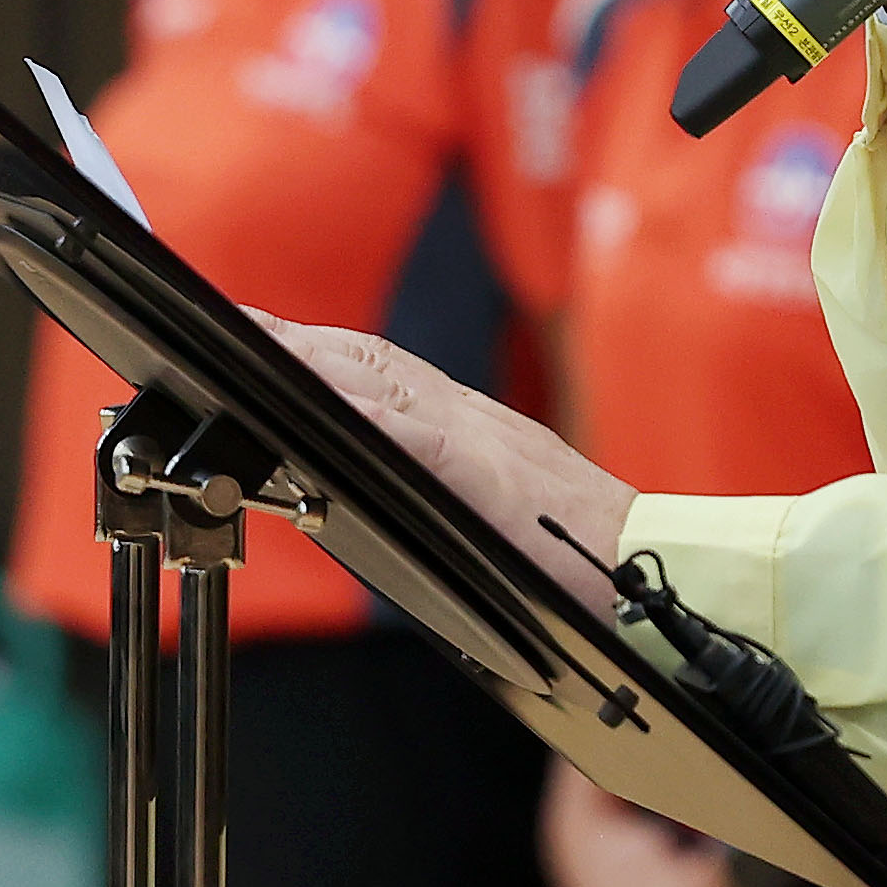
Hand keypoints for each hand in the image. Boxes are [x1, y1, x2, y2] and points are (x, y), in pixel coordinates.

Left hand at [260, 319, 635, 609]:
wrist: (657, 564)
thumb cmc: (582, 553)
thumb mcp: (498, 511)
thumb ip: (445, 486)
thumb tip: (375, 485)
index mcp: (470, 428)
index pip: (379, 371)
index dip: (314, 348)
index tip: (256, 334)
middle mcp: (473, 418)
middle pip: (371, 360)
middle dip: (296, 340)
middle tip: (230, 321)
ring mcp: (487, 442)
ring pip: (390, 384)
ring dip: (319, 363)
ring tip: (257, 345)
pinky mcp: (499, 479)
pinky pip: (432, 442)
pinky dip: (384, 422)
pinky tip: (341, 412)